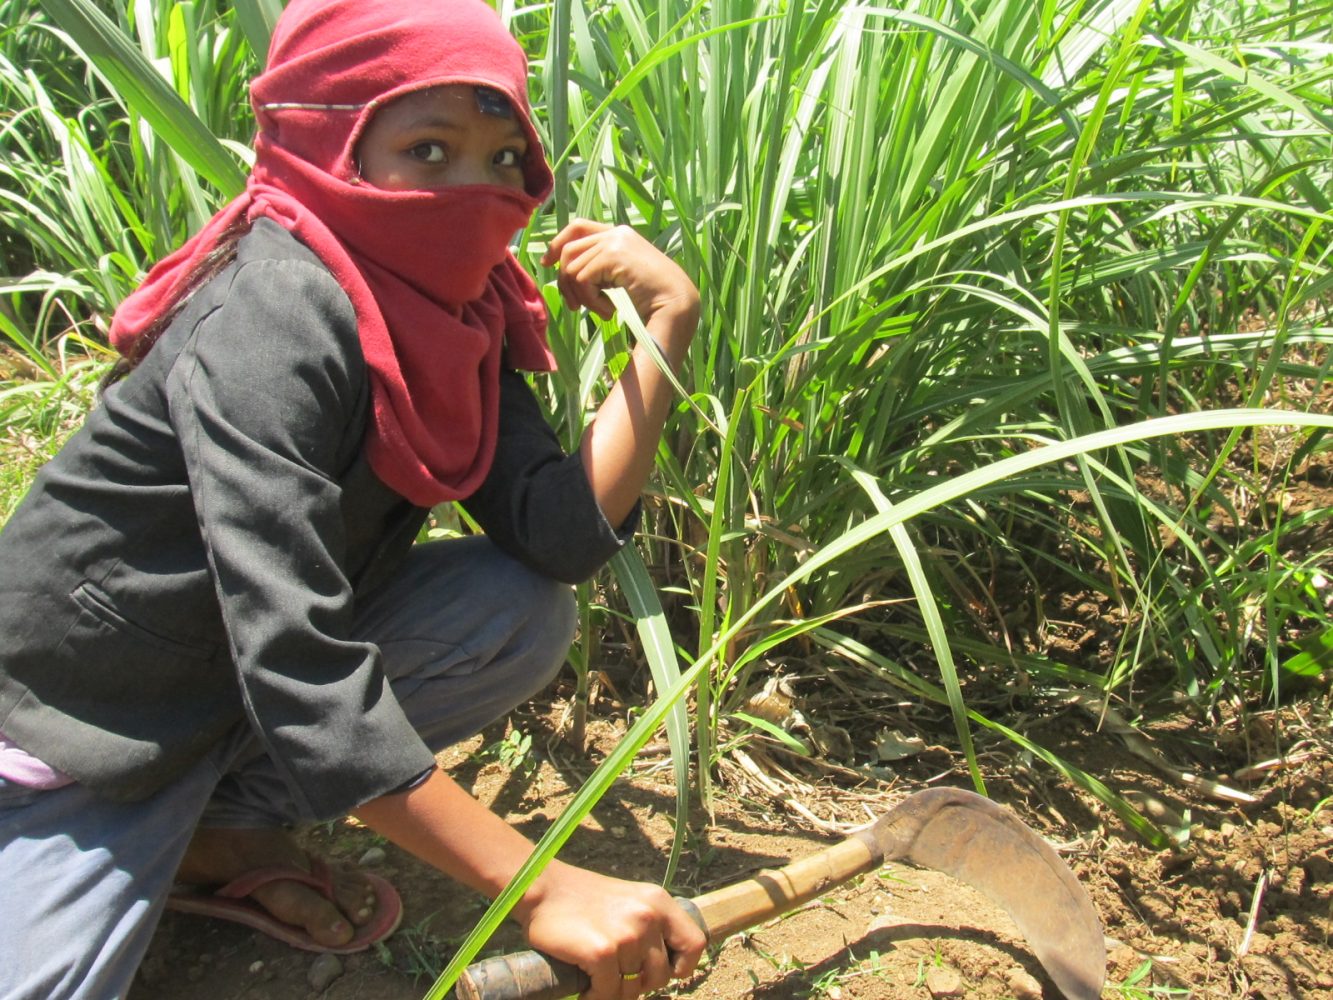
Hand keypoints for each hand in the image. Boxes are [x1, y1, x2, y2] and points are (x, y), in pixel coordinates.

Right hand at [513, 860, 706, 999]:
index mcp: (658, 901)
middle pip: (661, 975)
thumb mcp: (629, 901)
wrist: (543, 888)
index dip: (682, 966)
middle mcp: (647, 916)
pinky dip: (595, 997)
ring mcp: (626, 935)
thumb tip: (665, 967)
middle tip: (616, 975)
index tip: (663, 971)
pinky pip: (608, 994)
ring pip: (633, 989)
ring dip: (614, 992)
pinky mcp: (602, 952)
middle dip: (639, 983)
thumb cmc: (583, 899)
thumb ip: (650, 925)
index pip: (695, 944)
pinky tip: (586, 987)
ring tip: (598, 980)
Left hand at [541, 219, 699, 326]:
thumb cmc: (653, 299)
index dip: (557, 242)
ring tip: (601, 311)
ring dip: (581, 296)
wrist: (676, 305)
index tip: (547, 262)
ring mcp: (615, 241)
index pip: (578, 226)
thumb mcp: (620, 277)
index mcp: (620, 234)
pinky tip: (609, 311)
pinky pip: (582, 280)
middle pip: (569, 249)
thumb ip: (599, 267)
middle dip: (564, 281)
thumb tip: (563, 270)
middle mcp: (616, 232)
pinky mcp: (613, 255)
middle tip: (574, 307)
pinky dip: (590, 302)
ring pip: (571, 267)